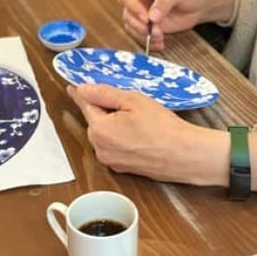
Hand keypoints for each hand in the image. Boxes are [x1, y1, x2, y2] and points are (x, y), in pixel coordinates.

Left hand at [68, 84, 221, 184]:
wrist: (184, 155)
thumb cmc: (161, 127)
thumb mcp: (133, 100)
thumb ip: (104, 94)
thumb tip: (83, 89)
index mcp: (99, 130)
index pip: (86, 105)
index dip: (81, 93)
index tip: (72, 87)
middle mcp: (100, 148)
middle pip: (96, 120)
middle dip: (106, 110)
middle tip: (129, 104)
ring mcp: (111, 161)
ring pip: (106, 134)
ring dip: (114, 124)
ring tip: (139, 121)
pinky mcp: (122, 169)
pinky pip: (115, 146)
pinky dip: (121, 137)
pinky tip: (140, 134)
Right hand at [118, 0, 216, 50]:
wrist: (199, 5)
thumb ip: (165, 0)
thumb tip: (152, 16)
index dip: (133, 8)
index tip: (146, 18)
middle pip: (127, 14)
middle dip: (140, 26)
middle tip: (156, 30)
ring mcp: (141, 13)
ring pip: (131, 27)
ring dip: (144, 36)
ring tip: (160, 37)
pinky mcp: (147, 26)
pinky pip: (140, 36)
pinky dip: (149, 42)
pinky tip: (160, 43)